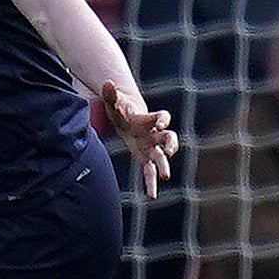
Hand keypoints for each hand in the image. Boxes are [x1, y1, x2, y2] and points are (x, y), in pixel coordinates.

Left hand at [98, 80, 177, 196]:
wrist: (126, 118)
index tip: (160, 123)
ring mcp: (152, 147)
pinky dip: (151, 183)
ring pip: (163, 157)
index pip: (162, 118)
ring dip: (165, 165)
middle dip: (171, 144)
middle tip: (170, 151)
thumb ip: (110, 93)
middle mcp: (155, 134)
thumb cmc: (121, 109)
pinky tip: (151, 195)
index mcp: (150, 119)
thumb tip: (107, 83)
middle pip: (169, 138)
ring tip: (165, 175)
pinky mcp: (146, 158)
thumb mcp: (114, 101)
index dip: (162, 119)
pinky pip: (150, 172)